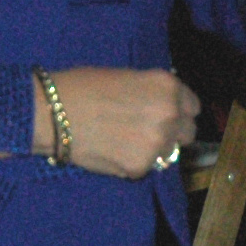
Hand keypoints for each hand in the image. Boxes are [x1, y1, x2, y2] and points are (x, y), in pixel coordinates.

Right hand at [46, 67, 199, 178]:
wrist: (52, 113)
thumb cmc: (84, 86)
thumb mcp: (129, 77)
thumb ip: (154, 93)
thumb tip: (167, 106)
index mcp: (168, 86)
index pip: (193, 106)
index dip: (179, 110)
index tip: (167, 114)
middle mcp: (169, 114)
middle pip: (189, 132)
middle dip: (173, 132)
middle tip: (149, 131)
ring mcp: (157, 143)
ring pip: (171, 153)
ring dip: (156, 149)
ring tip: (128, 141)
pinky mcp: (140, 167)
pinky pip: (148, 167)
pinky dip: (135, 162)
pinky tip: (114, 151)